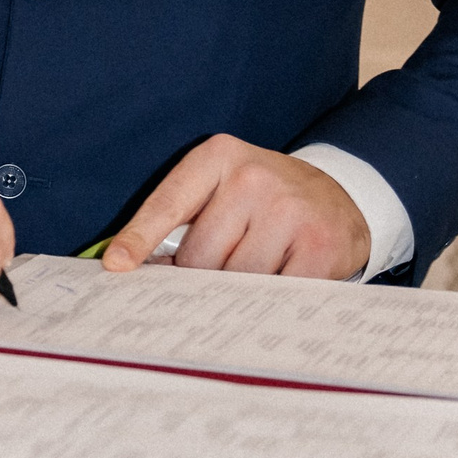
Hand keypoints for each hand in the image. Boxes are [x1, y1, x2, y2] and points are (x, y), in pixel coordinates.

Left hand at [102, 136, 368, 278]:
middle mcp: (252, 177)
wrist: (340, 196)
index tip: (116, 266)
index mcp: (217, 157)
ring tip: (263, 265)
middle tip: (229, 265)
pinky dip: (272, 300)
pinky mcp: (319, 244)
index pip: (167, 204)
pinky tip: (284, 279)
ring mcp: (289, 209)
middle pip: (199, 257)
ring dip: (241, 289)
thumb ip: (181, 220)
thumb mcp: (221, 189)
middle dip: (204, 276)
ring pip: (236, 280)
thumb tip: (133, 268)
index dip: (138, 238)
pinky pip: (275, 294)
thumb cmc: (265, 201)